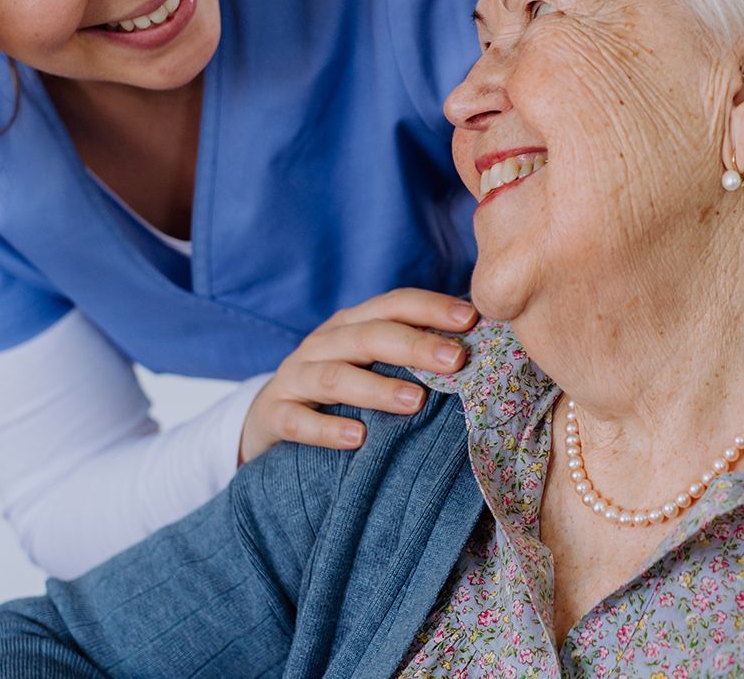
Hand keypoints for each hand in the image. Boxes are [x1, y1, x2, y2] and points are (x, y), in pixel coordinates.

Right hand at [238, 288, 475, 462]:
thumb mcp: (367, 364)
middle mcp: (323, 343)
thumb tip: (477, 350)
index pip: (393, 304)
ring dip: (377, 388)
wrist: (266, 419)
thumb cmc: (337, 391)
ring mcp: (295, 377)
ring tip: (415, 403)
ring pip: (336, 376)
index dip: (431, 307)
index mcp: (351, 325)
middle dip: (414, 345)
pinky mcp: (274, 414)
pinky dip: (327, 429)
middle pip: (369, 336)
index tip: (471, 320)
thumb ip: (409, 355)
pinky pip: (298, 421)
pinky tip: (358, 438)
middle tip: (455, 361)